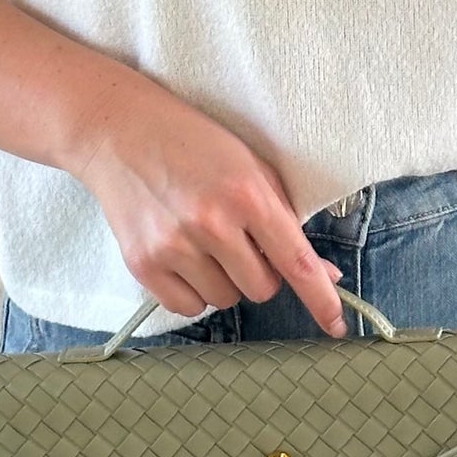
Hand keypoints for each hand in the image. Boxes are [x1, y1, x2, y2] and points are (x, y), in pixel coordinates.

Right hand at [70, 77, 348, 333]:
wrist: (119, 131)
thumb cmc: (194, 143)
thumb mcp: (251, 167)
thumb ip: (285, 219)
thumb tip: (324, 275)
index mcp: (248, 194)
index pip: (297, 263)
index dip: (322, 300)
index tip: (337, 325)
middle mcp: (212, 224)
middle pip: (261, 289)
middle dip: (259, 272)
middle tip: (240, 240)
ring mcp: (174, 246)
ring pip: (224, 300)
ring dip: (224, 280)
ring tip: (204, 240)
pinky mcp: (143, 263)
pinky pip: (187, 307)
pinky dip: (192, 290)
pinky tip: (182, 255)